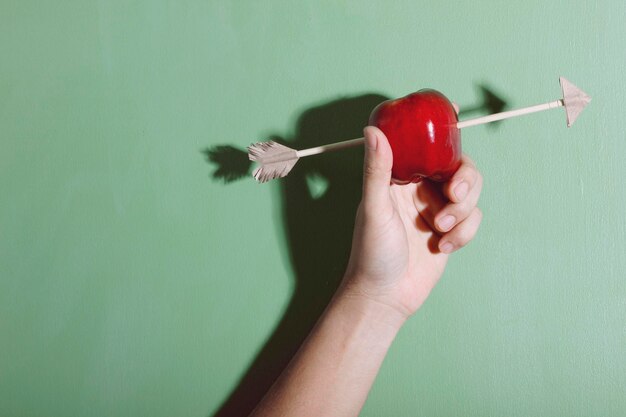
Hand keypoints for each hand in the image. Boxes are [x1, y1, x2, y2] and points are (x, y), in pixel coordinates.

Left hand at [342, 126, 482, 317]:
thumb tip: (373, 129)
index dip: (442, 132)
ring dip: (463, 212)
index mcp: (400, 177)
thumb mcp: (375, 208)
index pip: (425, 146)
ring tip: (440, 230)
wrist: (386, 296)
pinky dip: (463, 234)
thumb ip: (376, 170)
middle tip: (454, 196)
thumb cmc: (372, 252)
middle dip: (466, 180)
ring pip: (471, 193)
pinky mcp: (451, 231)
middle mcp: (420, 189)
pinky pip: (473, 220)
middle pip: (459, 166)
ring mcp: (437, 209)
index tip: (456, 119)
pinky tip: (441, 248)